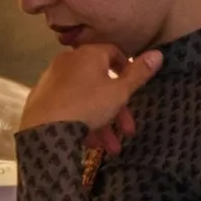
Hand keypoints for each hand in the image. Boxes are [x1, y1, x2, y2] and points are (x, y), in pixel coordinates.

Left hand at [20, 45, 162, 139]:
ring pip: (85, 99)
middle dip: (117, 109)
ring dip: (102, 122)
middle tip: (127, 131)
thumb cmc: (88, 105)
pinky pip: (69, 106)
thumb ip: (139, 74)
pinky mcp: (42, 98)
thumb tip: (158, 53)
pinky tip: (90, 143)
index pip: (114, 53)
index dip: (128, 69)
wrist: (44, 127)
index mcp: (89, 54)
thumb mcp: (120, 92)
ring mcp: (53, 80)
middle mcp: (69, 61)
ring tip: (111, 148)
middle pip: (100, 82)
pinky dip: (82, 121)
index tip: (134, 89)